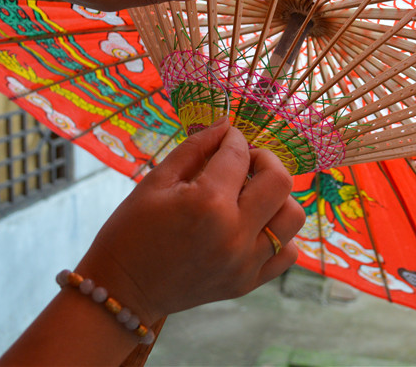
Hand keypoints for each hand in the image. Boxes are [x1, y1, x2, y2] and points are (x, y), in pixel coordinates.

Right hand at [75, 119, 305, 325]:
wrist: (122, 291)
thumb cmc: (131, 231)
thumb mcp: (156, 181)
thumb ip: (195, 148)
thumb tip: (226, 124)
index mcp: (207, 203)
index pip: (239, 154)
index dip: (233, 138)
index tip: (225, 138)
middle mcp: (234, 233)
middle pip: (280, 181)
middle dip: (265, 159)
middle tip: (245, 163)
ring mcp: (245, 262)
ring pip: (293, 216)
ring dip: (277, 198)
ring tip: (252, 196)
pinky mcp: (248, 283)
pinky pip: (287, 252)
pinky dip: (279, 234)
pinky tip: (255, 226)